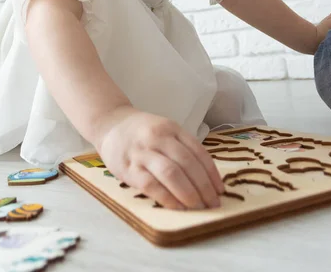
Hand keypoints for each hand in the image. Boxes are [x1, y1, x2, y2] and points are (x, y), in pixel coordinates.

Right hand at [96, 105, 223, 210]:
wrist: (109, 123)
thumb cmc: (141, 131)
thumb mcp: (164, 130)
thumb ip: (181, 147)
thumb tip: (205, 177)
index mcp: (171, 128)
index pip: (198, 151)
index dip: (211, 173)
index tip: (220, 190)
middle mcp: (158, 137)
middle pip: (187, 163)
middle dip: (204, 187)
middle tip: (213, 204)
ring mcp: (143, 152)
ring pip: (171, 173)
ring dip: (189, 193)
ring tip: (199, 208)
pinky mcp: (129, 168)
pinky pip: (151, 185)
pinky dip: (167, 198)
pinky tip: (178, 208)